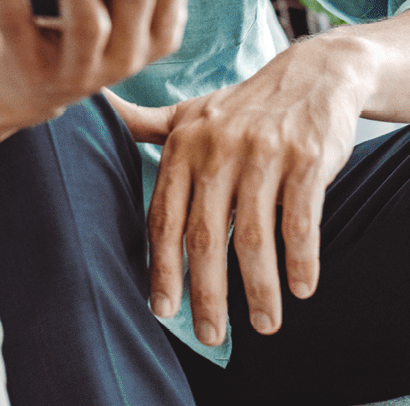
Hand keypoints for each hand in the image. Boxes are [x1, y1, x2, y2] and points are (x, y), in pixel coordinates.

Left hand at [110, 36, 366, 345]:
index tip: (161, 309)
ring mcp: (263, 153)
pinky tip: (302, 289)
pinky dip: (301, 258)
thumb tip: (96, 110)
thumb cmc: (243, 106)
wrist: (314, 74)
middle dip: (206, 291)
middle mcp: (218, 149)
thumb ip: (146, 124)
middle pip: (205, 234)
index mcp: (184, 144)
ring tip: (263, 324)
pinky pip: (300, 219)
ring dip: (259, 287)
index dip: (161, 266)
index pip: (165, 215)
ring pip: (254, 235)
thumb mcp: (190, 111)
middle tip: (209, 335)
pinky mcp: (306, 158)